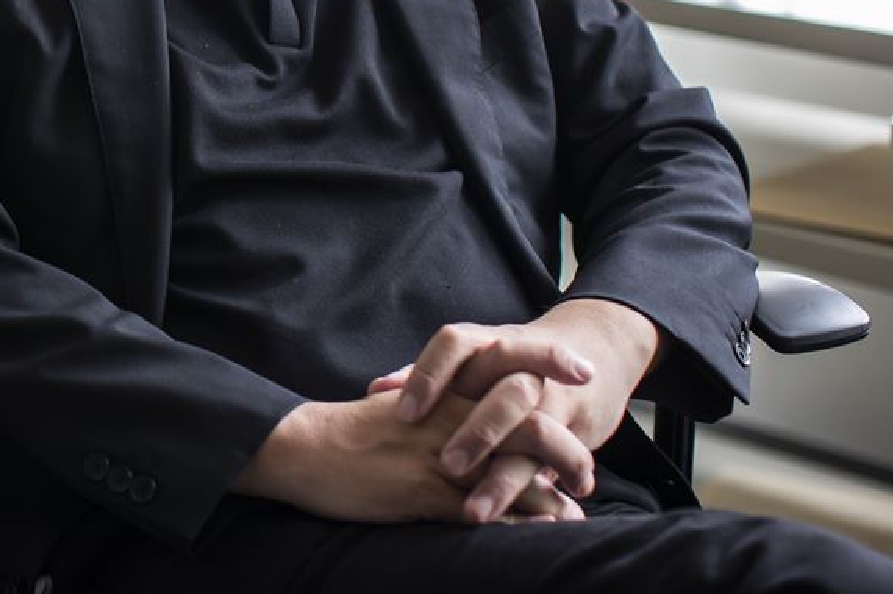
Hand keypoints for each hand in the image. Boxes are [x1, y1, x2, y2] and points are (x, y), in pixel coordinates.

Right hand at [234, 390, 582, 525]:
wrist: (305, 448)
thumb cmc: (350, 431)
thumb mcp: (401, 405)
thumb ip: (438, 404)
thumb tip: (470, 415)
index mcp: (444, 386)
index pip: (508, 359)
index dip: (548, 360)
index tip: (583, 372)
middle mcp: (450, 413)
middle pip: (529, 419)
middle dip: (569, 449)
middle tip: (588, 474)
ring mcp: (442, 452)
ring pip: (516, 468)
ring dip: (553, 494)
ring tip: (577, 512)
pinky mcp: (428, 490)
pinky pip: (486, 507)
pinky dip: (519, 521)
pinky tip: (540, 532)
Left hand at [372, 301, 661, 522]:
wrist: (593, 354)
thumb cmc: (506, 367)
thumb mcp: (472, 364)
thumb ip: (427, 377)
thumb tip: (377, 389)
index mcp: (485, 345)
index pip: (455, 345)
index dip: (429, 376)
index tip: (404, 415)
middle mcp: (520, 366)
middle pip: (503, 387)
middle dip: (478, 428)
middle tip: (448, 466)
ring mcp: (549, 396)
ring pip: (535, 431)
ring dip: (506, 475)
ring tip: (477, 512)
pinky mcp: (575, 426)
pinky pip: (568, 453)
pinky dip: (567, 476)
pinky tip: (557, 508)